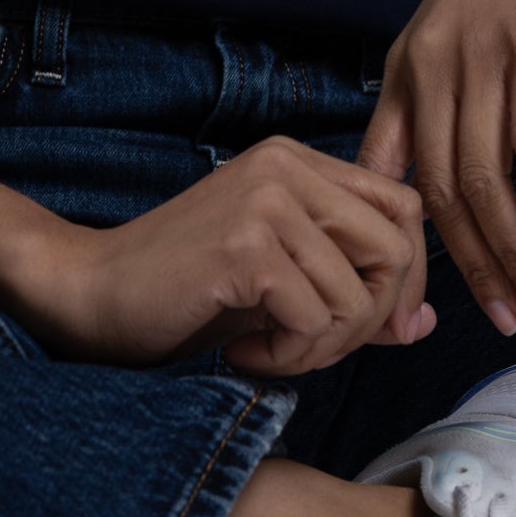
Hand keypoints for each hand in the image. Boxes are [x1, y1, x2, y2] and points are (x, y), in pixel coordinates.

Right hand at [3, 134, 434, 375]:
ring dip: (320, 347)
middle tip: (312, 345)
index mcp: (297, 161)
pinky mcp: (247, 245)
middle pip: (395, 249)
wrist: (91, 293)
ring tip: (268, 347)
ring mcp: (266, 201)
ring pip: (357, 294)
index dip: (405, 278)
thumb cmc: (186, 292)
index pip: (403, 208)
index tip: (375, 326)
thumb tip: (424, 323)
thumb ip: (352, 291)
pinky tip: (244, 348)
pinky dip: (288, 355)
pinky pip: (315, 318)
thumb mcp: (282, 282)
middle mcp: (286, 165)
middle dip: (370, 319)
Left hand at [355, 0, 515, 337]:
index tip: (427, 303)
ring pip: (482, 177)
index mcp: (405, 67)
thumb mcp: (461, 25)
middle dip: (470, 267)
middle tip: (503, 319)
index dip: (403, 249)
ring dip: (511, 247)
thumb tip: (449, 168)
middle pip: (439, 193)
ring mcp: (477, 54)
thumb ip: (449, 91)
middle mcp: (430, 65)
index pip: (386, 178)